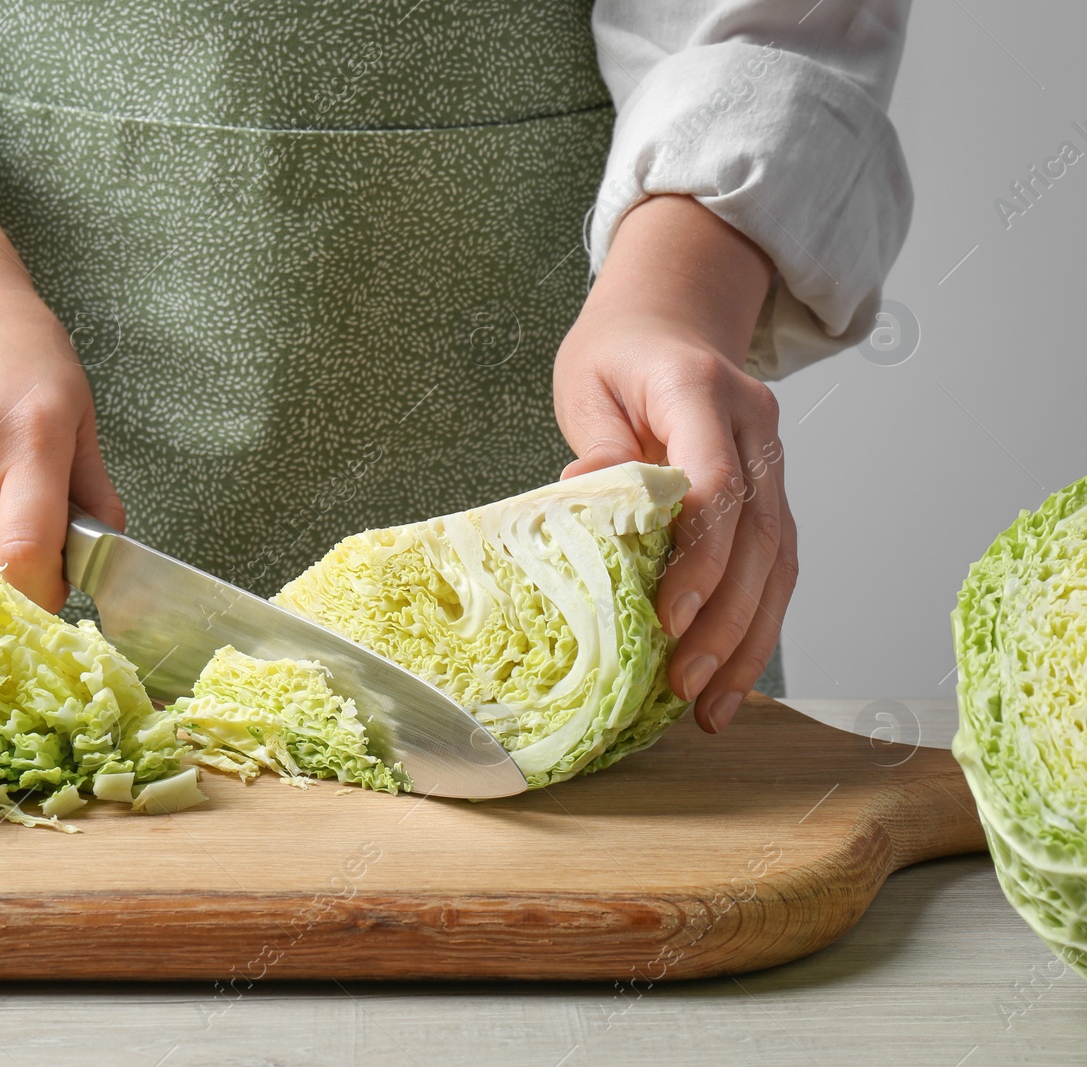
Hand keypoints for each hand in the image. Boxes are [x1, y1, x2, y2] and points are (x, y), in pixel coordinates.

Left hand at [553, 195, 796, 733]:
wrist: (670, 321)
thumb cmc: (619, 355)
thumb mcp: (587, 380)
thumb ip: (598, 440)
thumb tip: (591, 491)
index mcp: (704, 391)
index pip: (717, 482)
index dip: (700, 556)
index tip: (669, 616)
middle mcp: (754, 429)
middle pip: (757, 536)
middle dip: (725, 619)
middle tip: (684, 683)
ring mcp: (773, 463)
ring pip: (778, 562)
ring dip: (748, 640)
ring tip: (712, 708)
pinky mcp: (771, 496)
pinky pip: (775, 568)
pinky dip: (755, 626)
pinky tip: (729, 679)